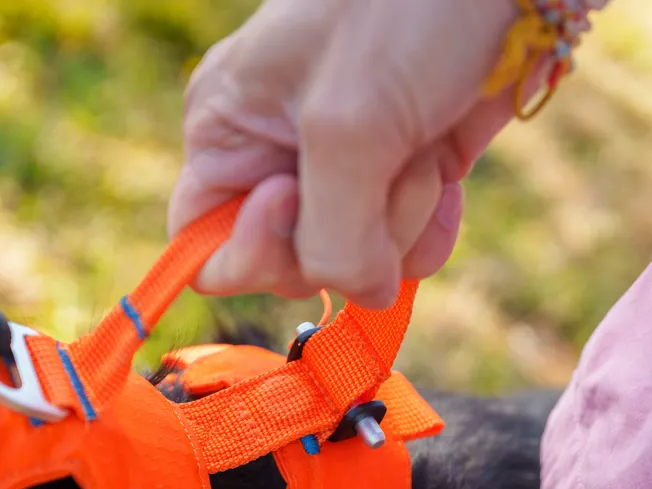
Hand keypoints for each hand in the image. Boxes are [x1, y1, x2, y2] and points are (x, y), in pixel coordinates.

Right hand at [169, 0, 529, 308]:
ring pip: (357, 262)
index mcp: (227, 129)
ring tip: (419, 139)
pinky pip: (405, 248)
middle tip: (377, 153)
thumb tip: (362, 295)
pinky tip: (447, 170)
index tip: (293, 193)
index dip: (250, 250)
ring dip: (400, 218)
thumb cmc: (407, 7)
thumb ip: (331, 237)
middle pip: (287, 266)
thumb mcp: (349, 125)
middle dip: (346, 230)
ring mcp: (345, 169)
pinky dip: (432, 222)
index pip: (204, 248)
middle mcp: (275, 155)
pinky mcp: (404, 172)